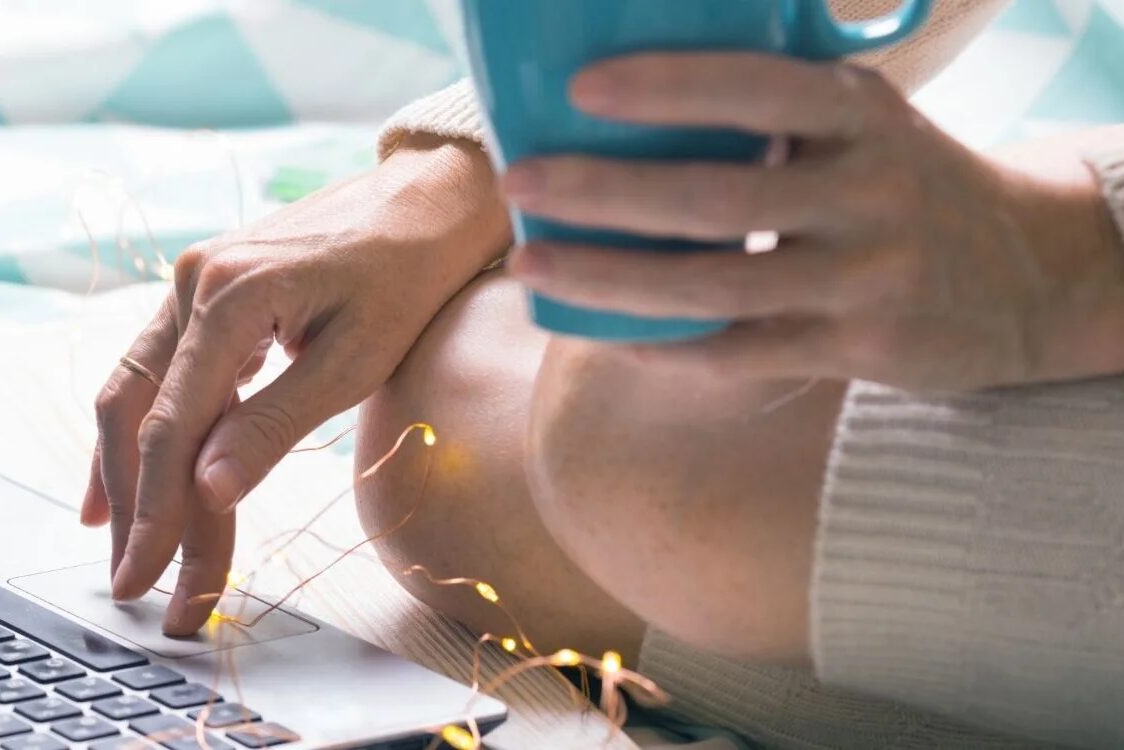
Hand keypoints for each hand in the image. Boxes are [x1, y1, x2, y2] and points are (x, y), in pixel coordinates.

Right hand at [81, 134, 508, 634]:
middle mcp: (192, 284)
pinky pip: (159, 371)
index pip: (172, 428)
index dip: (156, 514)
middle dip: (133, 506)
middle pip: (136, 412)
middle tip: (133, 584)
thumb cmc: (408, 275)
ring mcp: (192, 284)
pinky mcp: (205, 293)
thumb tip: (206, 491)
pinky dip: (145, 430)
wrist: (428, 199)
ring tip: (119, 545)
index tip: (149, 580)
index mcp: (229, 296)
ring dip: (126, 474)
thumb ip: (274, 425)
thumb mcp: (355, 360)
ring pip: (136, 393)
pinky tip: (124, 478)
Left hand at [504, 53, 1123, 390]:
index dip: (667, 87)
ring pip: (713, 287)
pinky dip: (664, 344)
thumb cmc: (899, 182)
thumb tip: (631, 91)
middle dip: (602, 191)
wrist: (1024, 274)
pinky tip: (601, 334)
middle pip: (713, 196)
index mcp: (861, 115)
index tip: (579, 89)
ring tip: (529, 266)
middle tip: (520, 182)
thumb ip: (775, 103)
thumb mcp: (860, 120)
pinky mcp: (858, 348)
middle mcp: (868, 191)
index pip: (757, 88)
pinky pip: (738, 353)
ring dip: (607, 280)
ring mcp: (864, 277)